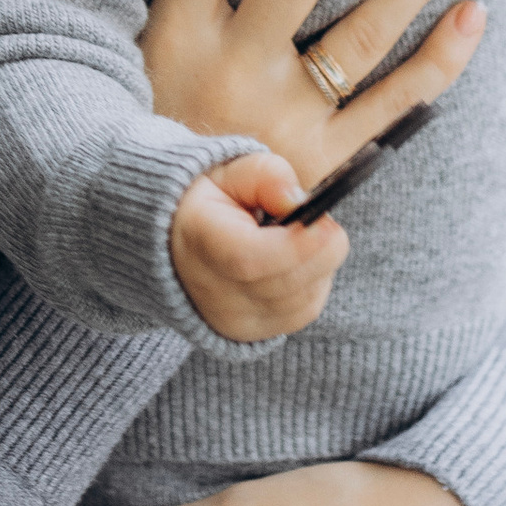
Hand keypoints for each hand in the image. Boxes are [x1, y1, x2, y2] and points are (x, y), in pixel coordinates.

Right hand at [140, 0, 486, 185]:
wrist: (153, 243)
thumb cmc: (151, 122)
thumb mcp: (135, 56)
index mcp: (173, 34)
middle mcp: (229, 72)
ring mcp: (282, 122)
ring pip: (358, 35)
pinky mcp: (324, 167)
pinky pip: (393, 108)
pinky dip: (438, 63)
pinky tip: (474, 13)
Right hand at [168, 151, 345, 342]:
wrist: (179, 243)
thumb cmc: (215, 202)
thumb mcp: (234, 172)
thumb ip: (267, 176)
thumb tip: (298, 202)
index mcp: (200, 241)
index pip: (250, 260)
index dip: (297, 246)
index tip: (326, 223)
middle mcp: (211, 290)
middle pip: (285, 283)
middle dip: (320, 249)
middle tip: (319, 219)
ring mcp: (231, 319)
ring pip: (303, 300)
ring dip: (319, 267)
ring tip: (301, 238)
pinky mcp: (252, 333)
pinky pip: (305, 312)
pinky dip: (314, 285)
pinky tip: (299, 262)